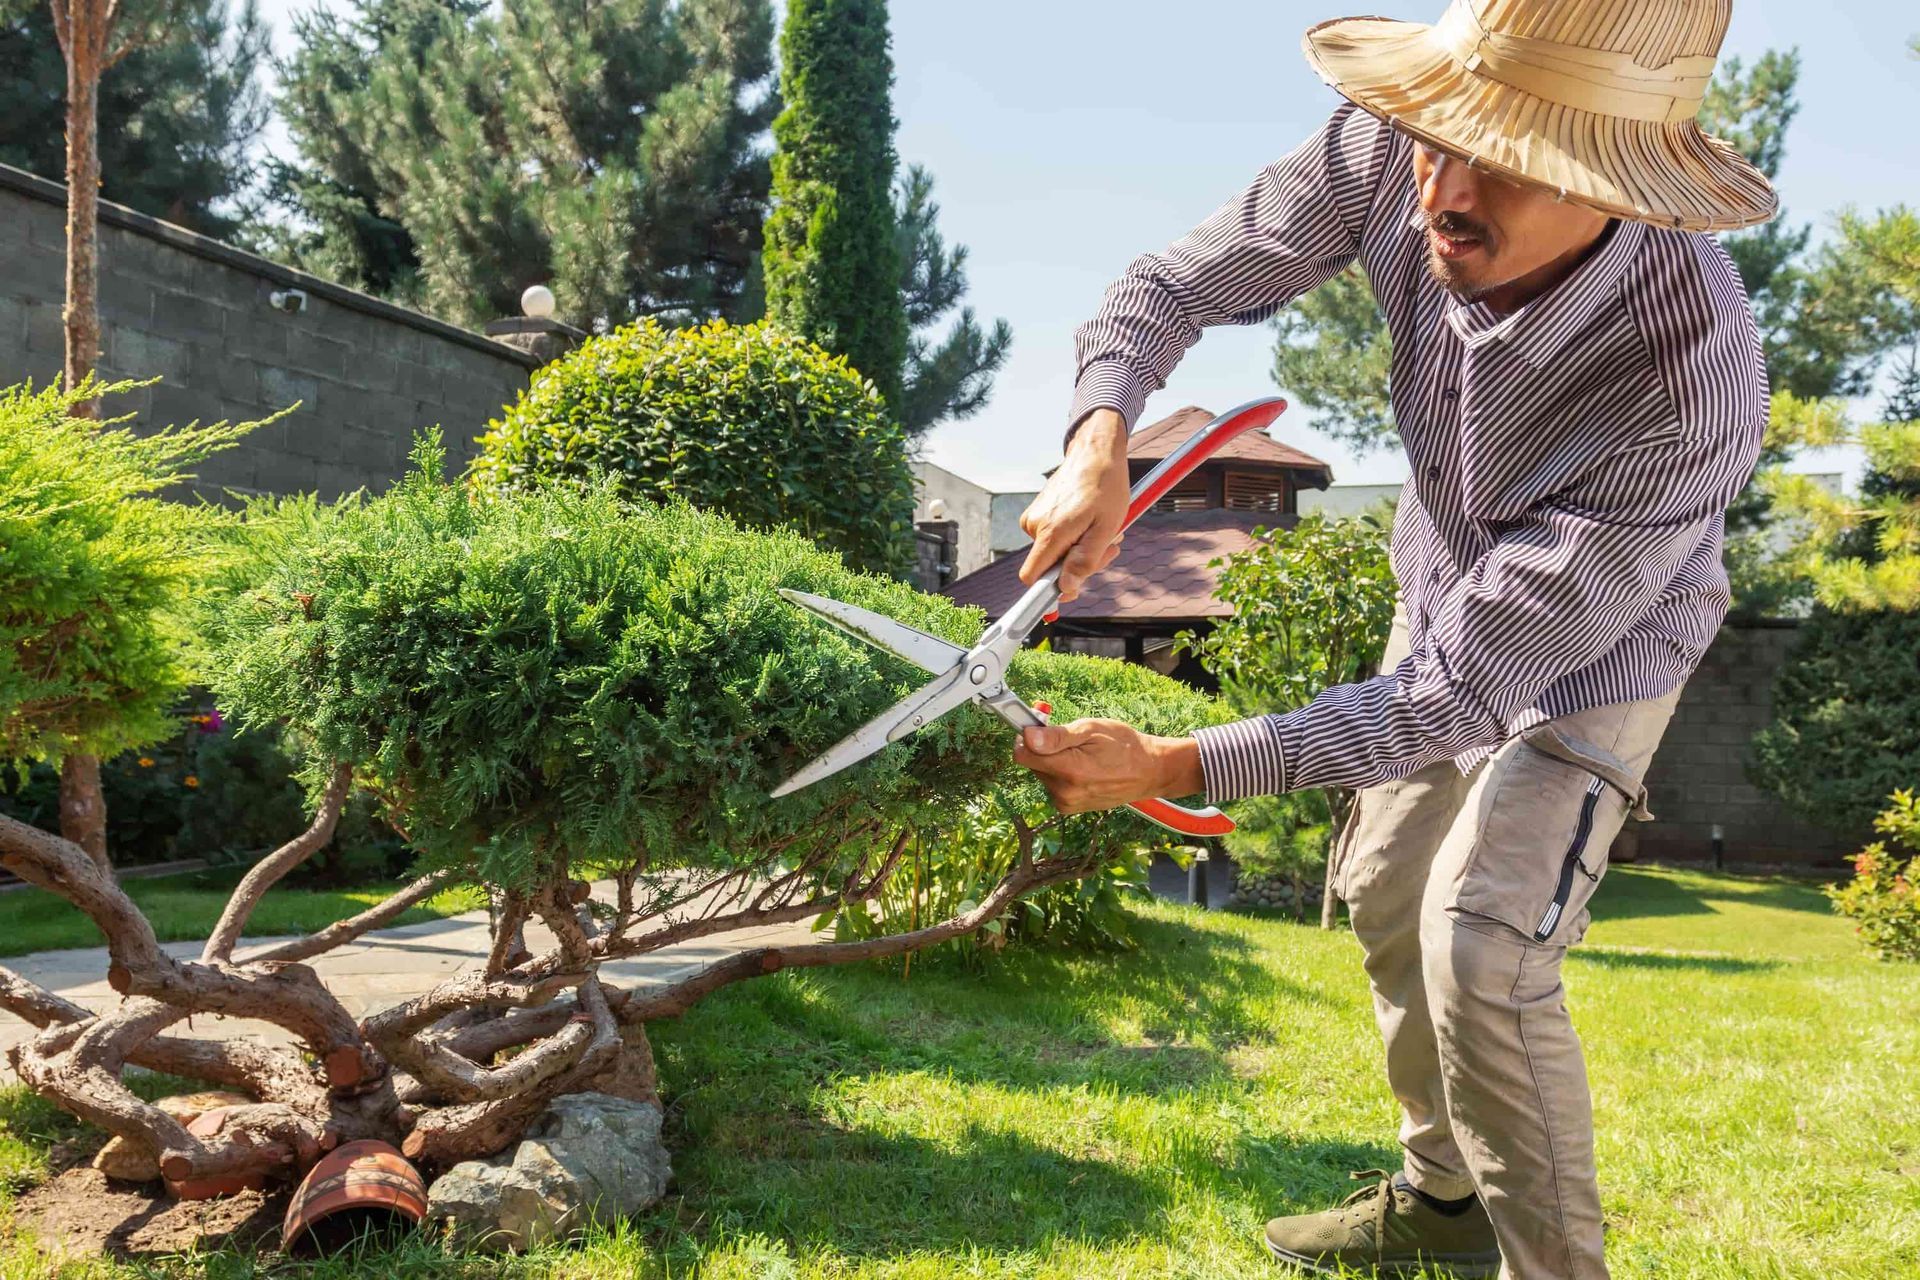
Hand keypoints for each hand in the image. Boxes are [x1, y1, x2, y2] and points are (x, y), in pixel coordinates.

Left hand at [1012, 718, 1205, 814]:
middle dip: (1044, 748)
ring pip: (1042, 774)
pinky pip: (1052, 785)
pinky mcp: (1069, 808)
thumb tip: (1028, 738)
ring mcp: (1067, 803)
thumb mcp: (1092, 730)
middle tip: (1070, 739)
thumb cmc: (1123, 745)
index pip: (1022, 755)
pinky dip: (1061, 774)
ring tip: (1081, 754)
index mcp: (1069, 771)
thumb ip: (1057, 736)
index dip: (1027, 737)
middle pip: (1032, 764)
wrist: (1148, 771)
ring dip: (1054, 761)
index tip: (1038, 725)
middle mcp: (1064, 792)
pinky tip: (1082, 768)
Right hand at [1018, 409, 1129, 602]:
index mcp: (1050, 533)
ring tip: (1102, 529)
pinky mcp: (1038, 512)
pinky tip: (1090, 521)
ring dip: (1081, 549)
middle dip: (1079, 566)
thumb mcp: (1106, 528)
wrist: (1095, 451)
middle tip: (1108, 549)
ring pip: (1055, 553)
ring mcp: (1035, 518)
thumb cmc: (1105, 486)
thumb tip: (1067, 589)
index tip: (1061, 600)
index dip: (1047, 593)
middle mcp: (1035, 526)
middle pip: (1050, 567)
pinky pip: (1054, 538)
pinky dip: (1074, 536)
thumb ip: (1085, 561)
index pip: (1032, 578)